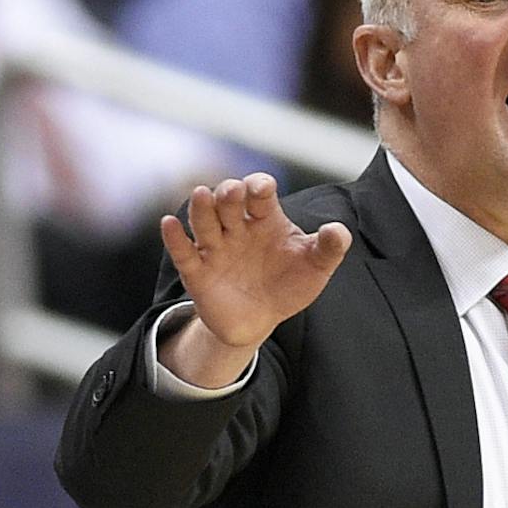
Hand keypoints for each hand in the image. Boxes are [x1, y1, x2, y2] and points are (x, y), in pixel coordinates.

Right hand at [160, 174, 350, 377]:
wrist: (261, 320)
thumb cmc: (289, 284)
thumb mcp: (315, 267)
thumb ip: (329, 248)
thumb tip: (338, 230)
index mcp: (265, 220)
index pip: (260, 195)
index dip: (259, 187)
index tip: (263, 187)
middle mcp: (237, 227)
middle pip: (228, 203)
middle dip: (229, 194)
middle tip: (232, 191)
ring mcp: (215, 247)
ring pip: (204, 221)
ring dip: (202, 208)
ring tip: (202, 194)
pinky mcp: (197, 271)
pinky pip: (183, 251)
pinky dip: (175, 238)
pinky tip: (169, 224)